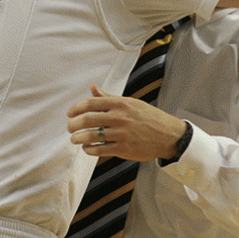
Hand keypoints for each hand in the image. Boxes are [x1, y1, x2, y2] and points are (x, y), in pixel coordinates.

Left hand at [68, 85, 187, 161]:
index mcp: (120, 104)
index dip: (76, 108)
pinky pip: (100, 149)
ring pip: (90, 136)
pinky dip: (89, 149)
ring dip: (78, 138)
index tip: (69, 113)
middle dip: (73, 124)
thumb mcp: (130, 103)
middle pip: (87, 119)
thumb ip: (109, 98)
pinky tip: (87, 148)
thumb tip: (92, 87)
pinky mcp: (124, 148)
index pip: (90, 103)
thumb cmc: (148, 117)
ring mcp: (121, 134)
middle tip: (69, 128)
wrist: (168, 135)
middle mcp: (120, 117)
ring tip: (75, 139)